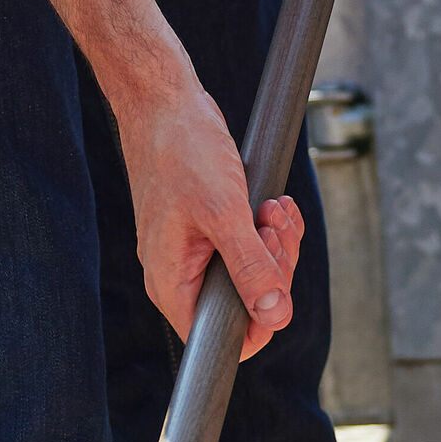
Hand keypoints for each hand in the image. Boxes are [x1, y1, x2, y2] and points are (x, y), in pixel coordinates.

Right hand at [114, 69, 304, 356]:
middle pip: (244, 304)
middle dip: (273, 266)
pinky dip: (269, 228)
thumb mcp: (224, 212)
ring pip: (252, 273)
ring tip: (272, 207)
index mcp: (171, 283)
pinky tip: (273, 204)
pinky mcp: (209, 231)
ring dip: (275, 243)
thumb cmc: (182, 152)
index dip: (258, 321)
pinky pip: (249, 247)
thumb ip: (250, 267)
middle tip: (271, 224)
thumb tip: (275, 315)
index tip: (274, 276)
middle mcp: (179, 275)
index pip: (219, 337)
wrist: (165, 104)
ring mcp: (194, 252)